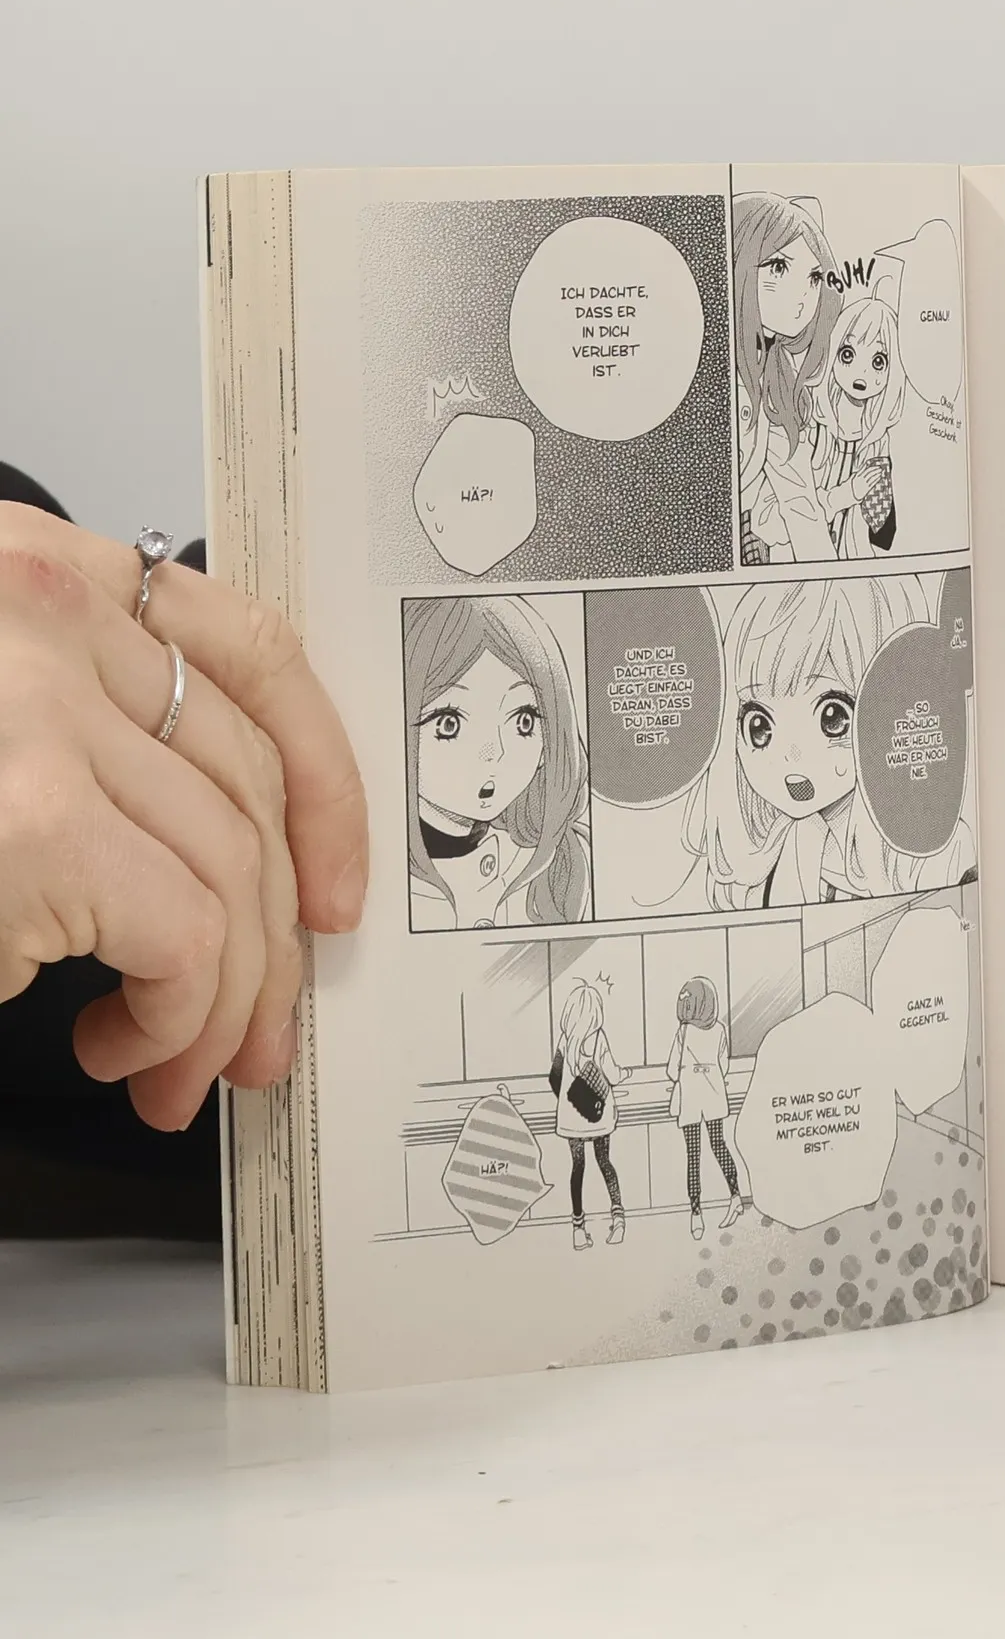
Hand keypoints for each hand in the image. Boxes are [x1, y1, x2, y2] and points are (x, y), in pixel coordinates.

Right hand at [0, 506, 366, 1127]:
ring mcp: (36, 713)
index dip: (323, 777)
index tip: (336, 877)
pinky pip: (189, 937)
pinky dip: (181, 1018)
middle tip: (263, 1025)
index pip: (250, 652)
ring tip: (177, 1063)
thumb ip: (86, 734)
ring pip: (233, 870)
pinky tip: (125, 1050)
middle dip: (280, 930)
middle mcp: (45, 616)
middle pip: (252, 782)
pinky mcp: (34, 825)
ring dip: (228, 997)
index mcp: (35, 575)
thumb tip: (233, 856)